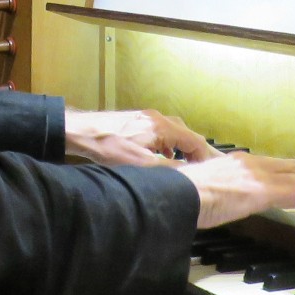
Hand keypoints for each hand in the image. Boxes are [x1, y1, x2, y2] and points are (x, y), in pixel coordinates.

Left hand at [65, 109, 219, 167]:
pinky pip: (161, 133)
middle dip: (195, 153)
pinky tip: (163, 157)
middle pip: (186, 135)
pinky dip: (168, 145)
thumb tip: (191, 176)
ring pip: (173, 134)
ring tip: (184, 166)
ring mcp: (147, 118)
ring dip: (181, 149)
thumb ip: (169, 169)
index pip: (195, 140)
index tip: (212, 170)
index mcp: (162, 126)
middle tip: (200, 170)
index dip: (206, 157)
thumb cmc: (108, 146)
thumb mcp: (142, 164)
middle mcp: (157, 118)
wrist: (82, 132)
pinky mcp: (137, 122)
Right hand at [177, 152, 294, 229]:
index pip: (271, 164)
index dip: (290, 171)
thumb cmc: (179, 196)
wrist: (174, 195)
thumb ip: (215, 193)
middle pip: (290, 165)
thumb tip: (214, 203)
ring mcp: (256, 175)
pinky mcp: (261, 191)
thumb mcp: (200, 190)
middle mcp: (249, 164)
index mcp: (235, 163)